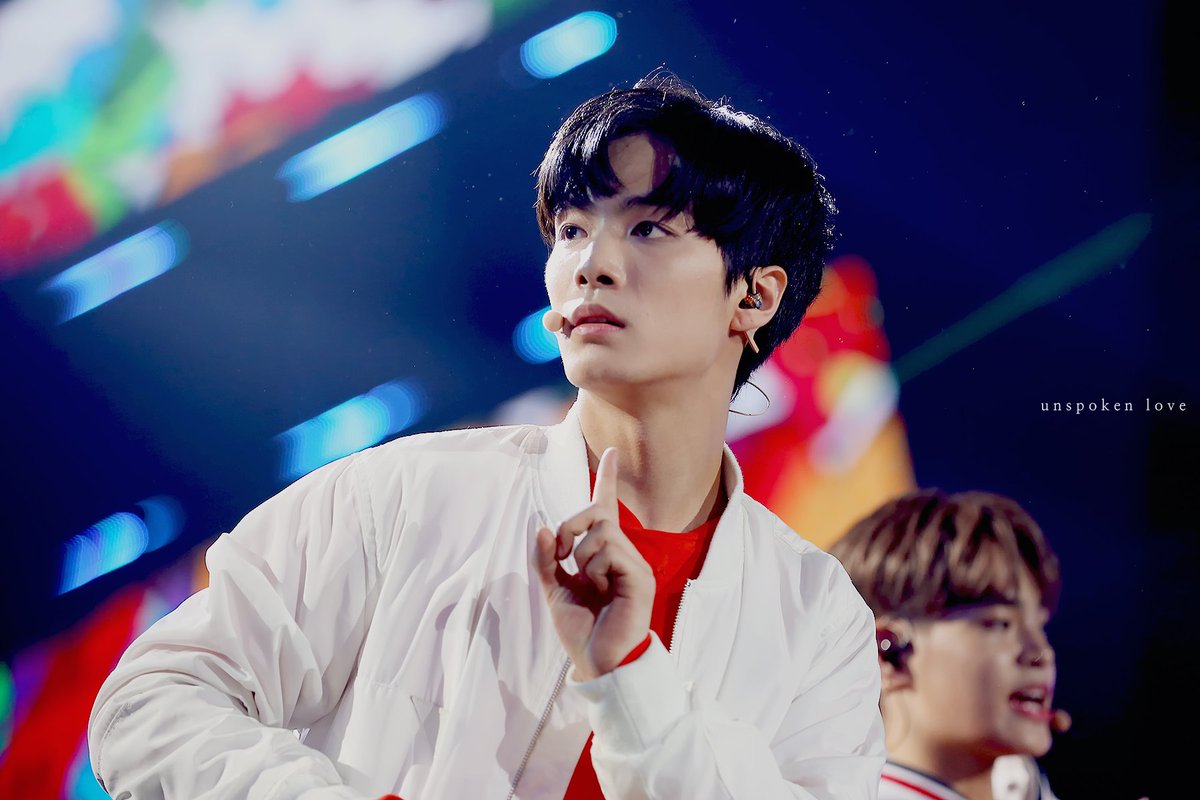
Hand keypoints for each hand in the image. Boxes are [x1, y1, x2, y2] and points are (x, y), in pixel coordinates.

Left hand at [534, 448, 653, 680]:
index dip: (608, 480)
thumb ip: (546, 560)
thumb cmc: (582, 630)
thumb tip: (542, 528)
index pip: (606, 508)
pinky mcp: (640, 576)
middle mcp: (622, 553)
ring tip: (590, 584)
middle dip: (571, 527)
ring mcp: (633, 564)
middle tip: (563, 557)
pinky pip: (610, 551)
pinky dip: (595, 568)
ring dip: (582, 555)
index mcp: (604, 554)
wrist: (600, 663)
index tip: (613, 453)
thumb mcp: (554, 591)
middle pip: (596, 513)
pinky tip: (601, 590)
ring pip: (601, 530)